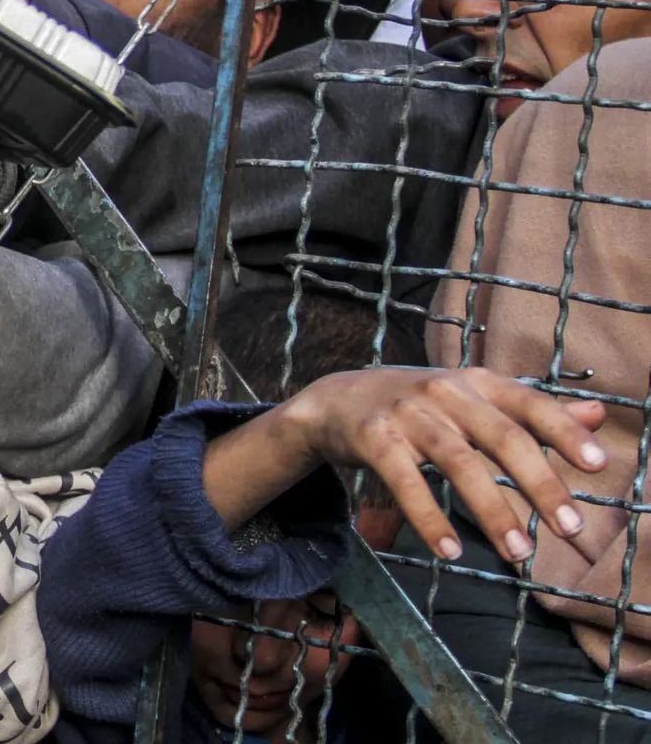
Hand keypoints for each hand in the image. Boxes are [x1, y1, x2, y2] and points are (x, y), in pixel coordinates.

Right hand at [256, 368, 608, 564]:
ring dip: (491, 511)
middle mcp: (446, 391)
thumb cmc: (418, 405)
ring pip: (459, 463)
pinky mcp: (374, 438)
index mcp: (477, 383)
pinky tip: (450, 550)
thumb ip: (531, 411)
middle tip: (572, 528)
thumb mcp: (473, 399)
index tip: (599, 466)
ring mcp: (407, 413)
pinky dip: (429, 518)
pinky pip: (406, 482)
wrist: (335, 399)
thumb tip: (599, 415)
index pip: (531, 404)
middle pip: (502, 438)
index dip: (565, 433)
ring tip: (519, 552)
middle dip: (540, 484)